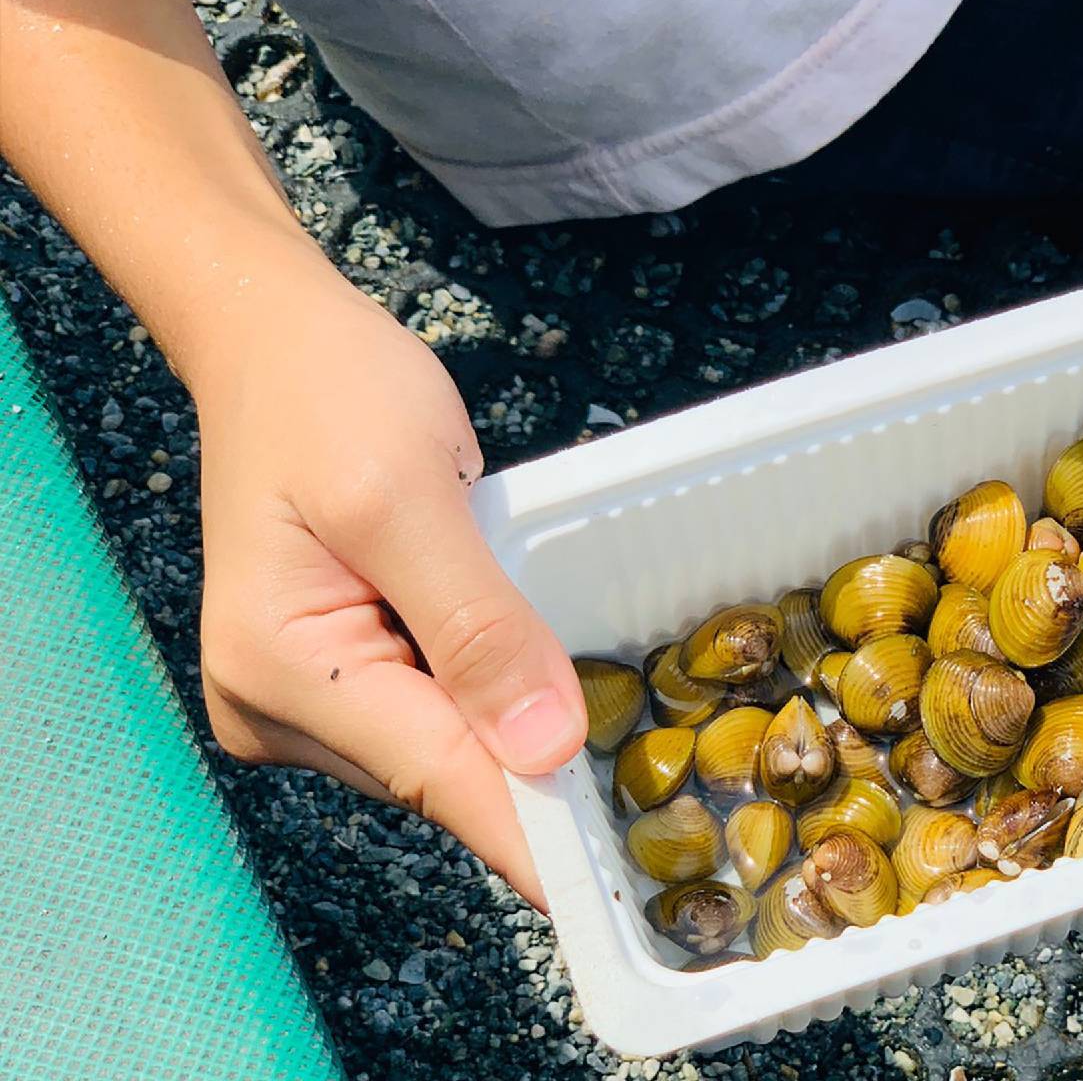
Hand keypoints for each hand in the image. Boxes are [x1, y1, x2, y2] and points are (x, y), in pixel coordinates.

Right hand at [190, 252, 585, 907]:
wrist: (275, 346)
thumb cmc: (332, 396)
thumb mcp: (409, 495)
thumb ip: (475, 624)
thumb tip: (542, 749)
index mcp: (282, 670)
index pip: (439, 776)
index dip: (535, 831)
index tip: (617, 884)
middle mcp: (278, 710)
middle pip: (445, 772)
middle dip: (541, 770)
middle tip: (658, 776)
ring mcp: (304, 700)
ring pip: (447, 749)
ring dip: (520, 730)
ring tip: (614, 711)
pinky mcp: (338, 677)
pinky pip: (436, 712)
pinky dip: (494, 699)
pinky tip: (546, 677)